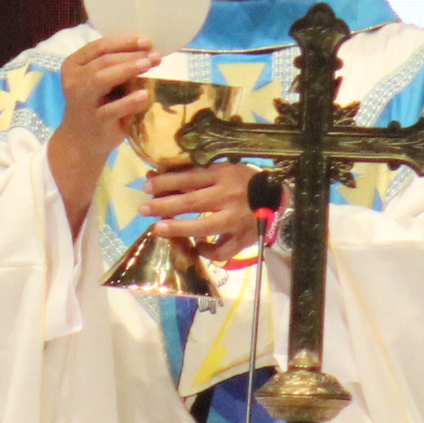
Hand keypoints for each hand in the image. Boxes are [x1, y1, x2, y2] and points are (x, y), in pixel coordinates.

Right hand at [44, 34, 158, 233]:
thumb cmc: (96, 104)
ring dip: (127, 69)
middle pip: (102, 60)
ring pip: (101, 78)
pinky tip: (144, 95)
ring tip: (148, 65)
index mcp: (74, 65)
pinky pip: (112, 109)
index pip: (99, 46)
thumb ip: (115, 66)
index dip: (124, 41)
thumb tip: (148, 50)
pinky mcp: (94, 121)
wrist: (82, 141)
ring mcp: (82, 102)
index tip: (147, 41)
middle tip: (154, 54)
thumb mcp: (100, 81)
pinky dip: (129, 101)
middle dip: (130, 55)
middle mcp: (74, 81)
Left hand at [143, 160, 260, 264]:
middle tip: (143, 209)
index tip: (146, 185)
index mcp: (223, 177)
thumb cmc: (246, 182)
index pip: (189, 179)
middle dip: (164, 205)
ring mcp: (235, 220)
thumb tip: (158, 177)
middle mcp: (227, 198)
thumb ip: (195, 175)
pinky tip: (197, 247)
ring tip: (158, 229)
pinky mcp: (242, 239)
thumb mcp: (224, 171)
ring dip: (178, 228)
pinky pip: (221, 250)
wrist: (280, 199)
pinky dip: (207, 251)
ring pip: (203, 227)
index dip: (166, 182)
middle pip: (191, 202)